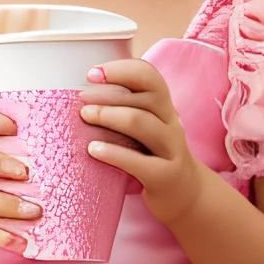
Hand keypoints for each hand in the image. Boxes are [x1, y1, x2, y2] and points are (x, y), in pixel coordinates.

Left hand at [81, 59, 209, 226]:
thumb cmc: (152, 155)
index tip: (92, 73)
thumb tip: (79, 93)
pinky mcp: (166, 176)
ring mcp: (171, 149)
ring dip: (110, 116)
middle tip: (81, 98)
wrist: (184, 194)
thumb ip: (122, 108)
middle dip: (109, 94)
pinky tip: (93, 149)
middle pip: (145, 97)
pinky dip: (113, 153)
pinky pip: (140, 162)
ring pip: (142, 123)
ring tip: (85, 116)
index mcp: (164, 106)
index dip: (121, 69)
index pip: (149, 75)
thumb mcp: (144, 127)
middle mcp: (171, 123)